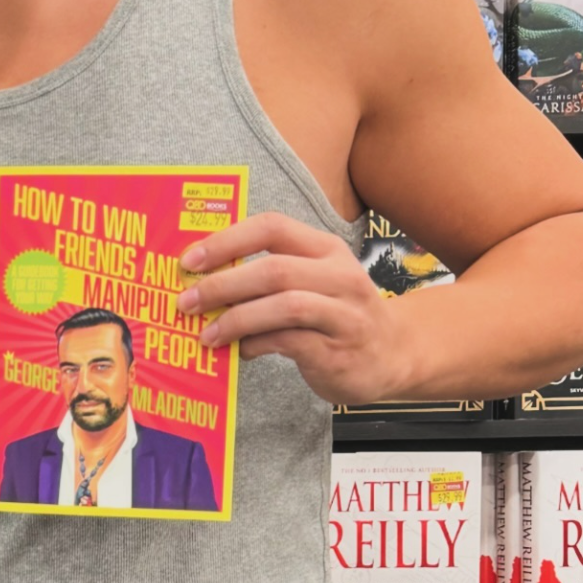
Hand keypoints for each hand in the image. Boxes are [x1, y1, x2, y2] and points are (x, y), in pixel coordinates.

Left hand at [176, 212, 404, 405]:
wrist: (396, 355)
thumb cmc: (336, 313)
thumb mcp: (312, 281)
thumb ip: (267, 275)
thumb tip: (201, 280)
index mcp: (325, 249)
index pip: (272, 227)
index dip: (226, 241)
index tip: (189, 260)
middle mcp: (339, 276)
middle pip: (274, 269)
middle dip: (222, 284)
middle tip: (186, 301)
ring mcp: (344, 314)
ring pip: (284, 306)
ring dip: (236, 319)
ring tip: (206, 334)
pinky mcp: (339, 351)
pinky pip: (290, 342)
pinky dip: (256, 345)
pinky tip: (240, 350)